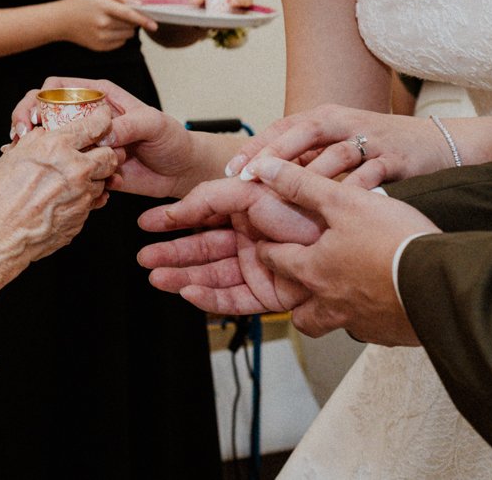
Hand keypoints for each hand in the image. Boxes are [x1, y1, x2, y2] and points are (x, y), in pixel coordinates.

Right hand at [0, 103, 119, 302]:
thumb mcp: (13, 157)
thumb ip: (37, 141)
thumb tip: (47, 133)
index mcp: (56, 147)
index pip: (95, 126)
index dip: (102, 119)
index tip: (103, 119)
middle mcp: (75, 170)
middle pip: (110, 155)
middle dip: (105, 152)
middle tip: (93, 152)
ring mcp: (81, 197)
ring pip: (104, 180)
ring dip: (94, 177)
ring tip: (72, 180)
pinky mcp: (81, 218)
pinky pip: (92, 203)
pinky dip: (83, 198)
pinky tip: (64, 200)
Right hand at [9, 77, 208, 197]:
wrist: (181, 171)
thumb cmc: (172, 139)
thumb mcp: (153, 124)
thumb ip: (128, 125)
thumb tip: (103, 134)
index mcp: (98, 96)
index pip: (57, 86)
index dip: (39, 97)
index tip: (35, 116)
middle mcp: (87, 117)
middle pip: (44, 112)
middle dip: (28, 122)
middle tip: (22, 138)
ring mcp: (85, 142)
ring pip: (50, 141)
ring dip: (37, 150)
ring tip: (29, 161)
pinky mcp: (88, 166)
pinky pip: (65, 167)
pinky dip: (55, 173)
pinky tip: (49, 180)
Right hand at [54, 0, 154, 51]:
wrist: (60, 21)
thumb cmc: (81, 3)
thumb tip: (138, 4)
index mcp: (103, 7)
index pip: (129, 15)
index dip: (144, 19)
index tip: (155, 24)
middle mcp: (102, 24)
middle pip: (130, 25)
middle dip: (132, 20)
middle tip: (120, 14)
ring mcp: (101, 37)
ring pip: (128, 35)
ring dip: (127, 28)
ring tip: (112, 21)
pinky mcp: (100, 47)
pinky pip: (120, 43)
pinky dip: (119, 36)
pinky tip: (107, 29)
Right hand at [136, 176, 322, 314]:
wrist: (348, 248)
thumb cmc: (309, 213)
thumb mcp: (256, 193)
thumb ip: (215, 196)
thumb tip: (183, 203)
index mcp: (248, 211)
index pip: (202, 215)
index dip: (174, 218)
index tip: (147, 223)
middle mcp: (249, 240)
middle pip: (201, 248)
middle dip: (171, 252)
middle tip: (143, 256)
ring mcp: (257, 269)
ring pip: (210, 275)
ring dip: (181, 276)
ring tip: (155, 276)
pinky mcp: (267, 296)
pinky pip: (231, 299)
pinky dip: (208, 298)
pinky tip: (187, 292)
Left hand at [223, 105, 451, 187]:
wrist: (439, 143)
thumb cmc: (382, 148)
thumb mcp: (341, 143)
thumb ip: (308, 154)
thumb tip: (265, 176)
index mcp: (328, 117)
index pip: (284, 126)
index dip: (257, 146)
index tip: (232, 170)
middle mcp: (346, 123)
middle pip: (304, 133)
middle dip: (274, 156)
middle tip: (249, 180)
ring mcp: (372, 140)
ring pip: (335, 154)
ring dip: (308, 177)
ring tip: (285, 200)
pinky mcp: (397, 159)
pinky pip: (371, 175)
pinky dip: (353, 191)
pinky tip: (336, 212)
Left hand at [247, 156, 438, 343]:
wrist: (442, 282)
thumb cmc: (392, 241)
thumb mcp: (344, 201)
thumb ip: (303, 186)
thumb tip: (264, 169)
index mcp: (314, 270)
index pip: (276, 262)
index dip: (267, 250)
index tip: (265, 247)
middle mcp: (331, 303)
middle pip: (299, 313)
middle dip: (294, 300)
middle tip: (298, 284)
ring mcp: (362, 322)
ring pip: (333, 326)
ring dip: (330, 313)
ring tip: (339, 296)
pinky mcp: (391, 333)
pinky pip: (371, 330)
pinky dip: (369, 318)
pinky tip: (381, 301)